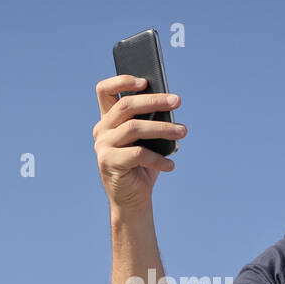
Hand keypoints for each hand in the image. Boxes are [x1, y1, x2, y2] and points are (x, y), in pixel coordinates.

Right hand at [93, 74, 186, 214]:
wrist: (133, 202)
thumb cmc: (143, 168)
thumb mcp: (147, 141)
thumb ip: (150, 122)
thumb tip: (170, 103)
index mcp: (108, 121)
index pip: (105, 90)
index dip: (122, 81)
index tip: (145, 81)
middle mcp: (101, 130)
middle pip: (126, 105)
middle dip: (154, 101)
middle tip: (177, 101)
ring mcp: (102, 146)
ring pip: (134, 127)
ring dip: (163, 128)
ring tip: (183, 132)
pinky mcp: (108, 163)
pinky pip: (138, 154)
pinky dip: (158, 159)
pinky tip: (171, 165)